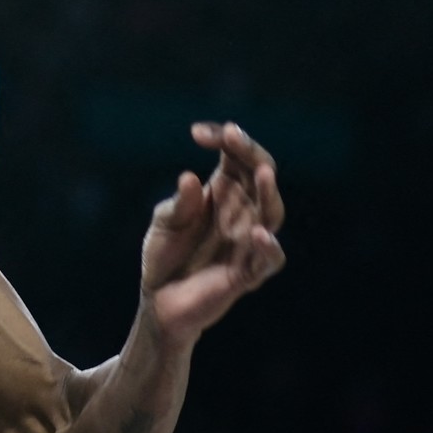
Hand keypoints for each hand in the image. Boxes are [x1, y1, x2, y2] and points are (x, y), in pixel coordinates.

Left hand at [140, 121, 286, 341]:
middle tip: (232, 136)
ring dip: (269, 192)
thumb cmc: (165, 254)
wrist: (159, 300)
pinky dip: (269, 246)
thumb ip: (179, 204)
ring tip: (263, 173)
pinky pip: (269, 259)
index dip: (224, 139)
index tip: (198, 133)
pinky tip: (258, 233)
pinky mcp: (248, 272)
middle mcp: (241, 212)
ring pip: (273, 212)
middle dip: (250, 153)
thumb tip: (191, 178)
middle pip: (260, 175)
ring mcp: (248, 241)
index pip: (236, 156)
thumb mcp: (164, 222)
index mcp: (223, 192)